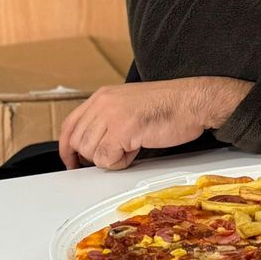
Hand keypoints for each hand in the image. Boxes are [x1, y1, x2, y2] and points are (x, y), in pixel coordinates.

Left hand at [58, 77, 251, 170]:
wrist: (193, 102)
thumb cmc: (171, 106)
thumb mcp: (130, 105)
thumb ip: (109, 119)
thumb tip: (96, 143)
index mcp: (102, 96)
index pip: (70, 125)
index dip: (67, 148)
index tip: (71, 161)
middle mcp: (102, 103)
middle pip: (78, 142)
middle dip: (94, 156)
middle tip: (117, 154)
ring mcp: (111, 116)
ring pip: (91, 152)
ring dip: (110, 158)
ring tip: (131, 148)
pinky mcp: (122, 130)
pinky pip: (106, 158)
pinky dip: (119, 162)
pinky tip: (135, 150)